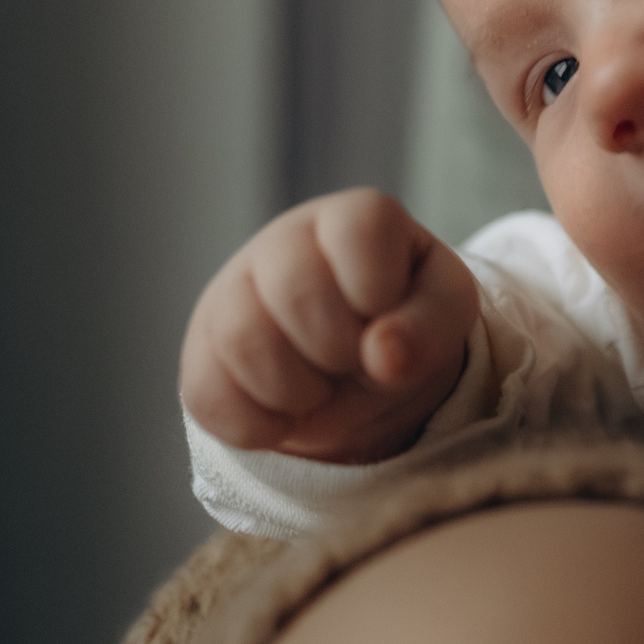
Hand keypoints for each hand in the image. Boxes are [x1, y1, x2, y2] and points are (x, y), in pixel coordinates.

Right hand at [181, 188, 478, 462]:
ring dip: (298, 389)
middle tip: (355, 359)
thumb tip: (385, 356)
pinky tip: (287, 415)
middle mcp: (285, 241)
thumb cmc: (405, 319)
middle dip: (339, 347)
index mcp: (355, 218)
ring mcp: (232, 291)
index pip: (358, 228)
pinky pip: (208, 394)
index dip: (377, 287)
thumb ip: (430, 328)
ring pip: (242, 339)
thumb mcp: (442, 315)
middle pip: (296, 288)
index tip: (385, 313)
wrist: (355, 363)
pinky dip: (259, 425)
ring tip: (323, 388)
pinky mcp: (200, 350)